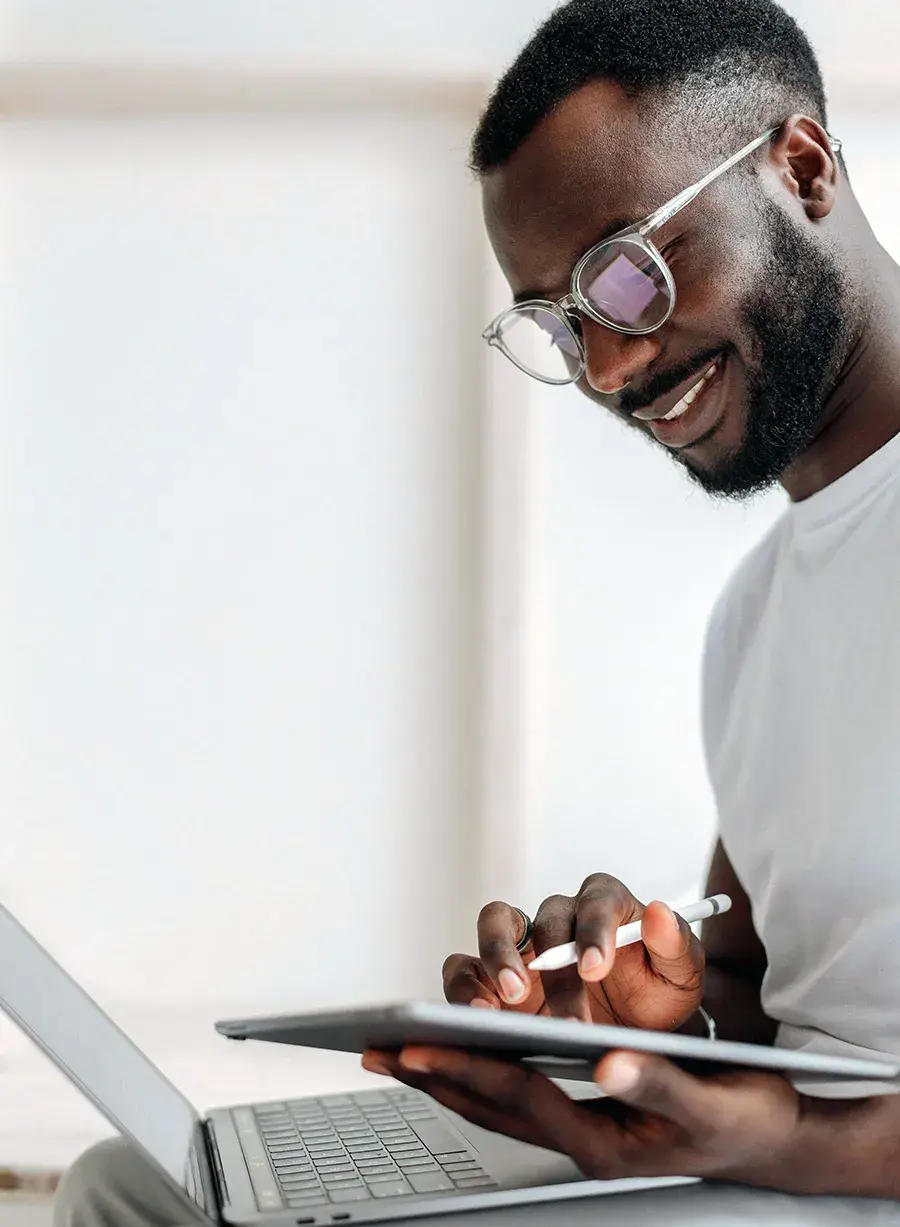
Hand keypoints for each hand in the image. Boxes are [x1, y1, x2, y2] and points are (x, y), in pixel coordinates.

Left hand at [361, 1046, 801, 1187]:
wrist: (770, 1138)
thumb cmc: (742, 1115)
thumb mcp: (710, 1100)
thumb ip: (659, 1080)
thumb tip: (610, 1059)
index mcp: (603, 1138)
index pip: (517, 1097)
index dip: (466, 1070)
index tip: (418, 1049)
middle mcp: (581, 1137)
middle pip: (489, 1106)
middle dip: (432, 1078)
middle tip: (378, 1051)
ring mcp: (579, 1128)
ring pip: (495, 1104)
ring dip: (445, 1079)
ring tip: (397, 1054)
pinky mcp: (584, 1115)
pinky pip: (516, 1096)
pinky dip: (478, 1077)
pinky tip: (459, 1059)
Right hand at [443, 874, 703, 1030]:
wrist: (633, 1034)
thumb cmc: (654, 995)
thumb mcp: (681, 976)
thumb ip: (675, 945)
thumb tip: (658, 913)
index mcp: (606, 905)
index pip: (597, 900)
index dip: (593, 929)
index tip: (595, 967)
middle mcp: (560, 917)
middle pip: (544, 919)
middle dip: (548, 964)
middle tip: (551, 1004)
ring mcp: (523, 944)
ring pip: (494, 925)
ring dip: (495, 959)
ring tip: (505, 1003)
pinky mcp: (492, 976)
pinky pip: (466, 967)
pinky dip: (466, 987)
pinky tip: (479, 1019)